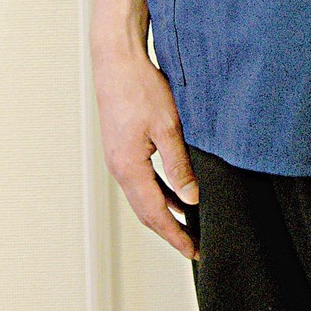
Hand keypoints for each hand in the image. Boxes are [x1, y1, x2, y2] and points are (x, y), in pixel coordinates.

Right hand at [91, 36, 199, 261]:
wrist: (116, 60)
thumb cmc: (140, 87)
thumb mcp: (168, 127)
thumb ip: (179, 166)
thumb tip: (191, 198)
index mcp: (129, 168)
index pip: (155, 214)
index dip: (176, 235)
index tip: (194, 251)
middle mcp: (119, 168)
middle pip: (145, 212)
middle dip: (170, 230)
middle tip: (193, 244)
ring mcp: (117, 158)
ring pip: (142, 197)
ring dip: (164, 212)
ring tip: (189, 223)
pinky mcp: (121, 147)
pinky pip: (140, 180)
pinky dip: (158, 192)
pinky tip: (175, 191)